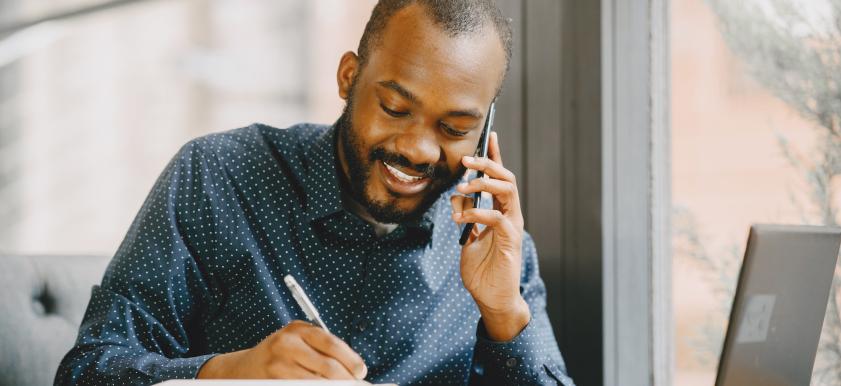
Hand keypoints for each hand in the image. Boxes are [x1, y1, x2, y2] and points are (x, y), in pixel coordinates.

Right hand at [197, 320, 366, 379]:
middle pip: (328, 367)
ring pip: (318, 383)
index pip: (332, 344)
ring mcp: (278, 367)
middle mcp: (286, 345)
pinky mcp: (274, 382)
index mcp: (297, 330)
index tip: (361, 372)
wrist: (242, 369)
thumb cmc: (281, 354)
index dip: (351, 360)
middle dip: (347, 380)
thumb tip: (356, 371)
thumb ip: (324, 351)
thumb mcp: (299, 342)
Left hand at [451, 131, 529, 340]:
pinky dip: (479, 212)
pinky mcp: (511, 240)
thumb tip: (455, 198)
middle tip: (465, 161)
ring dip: (484, 183)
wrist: (492, 299)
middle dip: (487, 163)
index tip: (490, 134)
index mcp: (501, 211)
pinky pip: (498, 216)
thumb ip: (464, 215)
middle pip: (505, 177)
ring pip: (507, 190)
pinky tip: (463, 218)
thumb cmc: (482, 270)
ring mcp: (513, 226)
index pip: (500, 178)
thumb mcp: (467, 238)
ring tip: (462, 188)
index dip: (496, 155)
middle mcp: (511, 215)